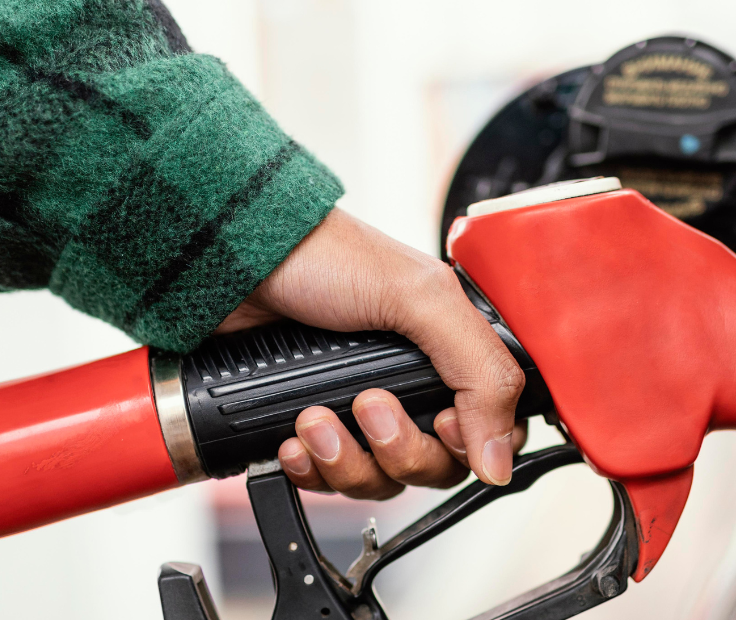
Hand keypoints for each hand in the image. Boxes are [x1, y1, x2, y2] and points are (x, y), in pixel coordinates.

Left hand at [217, 209, 527, 497]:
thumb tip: (501, 460)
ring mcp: (362, 410)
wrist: (234, 259)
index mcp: (452, 351)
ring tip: (313, 417)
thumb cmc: (325, 256)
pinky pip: (328, 480)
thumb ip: (480, 374)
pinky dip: (310, 469)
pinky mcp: (316, 427)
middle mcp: (413, 385)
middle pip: (435, 467)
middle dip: (397, 449)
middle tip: (367, 405)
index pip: (490, 430)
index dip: (468, 444)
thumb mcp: (421, 299)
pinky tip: (292, 441)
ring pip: (381, 480)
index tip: (439, 423)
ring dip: (346, 460)